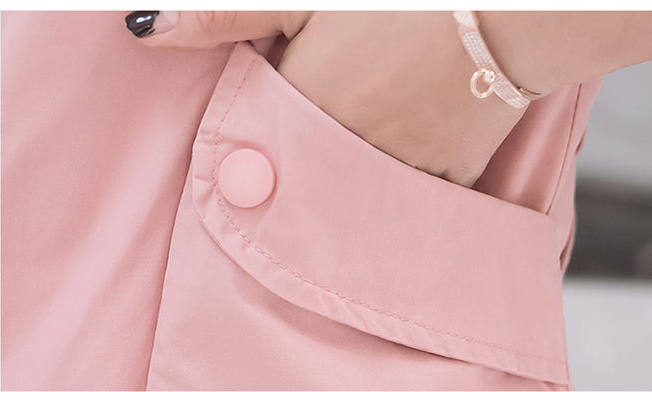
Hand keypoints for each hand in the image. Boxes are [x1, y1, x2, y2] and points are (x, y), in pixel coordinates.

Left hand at [128, 11, 533, 186]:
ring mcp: (400, 170)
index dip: (269, 117)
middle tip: (350, 102)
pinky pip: (416, 190)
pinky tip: (423, 131)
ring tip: (390, 111)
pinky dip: (410, 171)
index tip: (289, 102)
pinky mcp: (449, 177)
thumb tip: (139, 28)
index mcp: (304, 106)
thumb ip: (222, 15)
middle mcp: (346, 151)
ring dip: (364, 160)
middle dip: (317, 144)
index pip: (262, 135)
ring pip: (363, 183)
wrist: (512, 13)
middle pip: (311, 166)